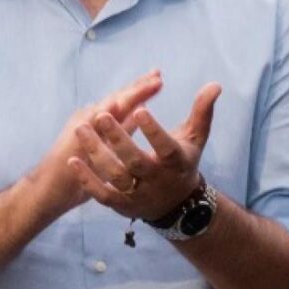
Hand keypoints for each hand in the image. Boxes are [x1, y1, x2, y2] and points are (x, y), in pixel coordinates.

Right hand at [22, 72, 164, 217]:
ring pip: (105, 107)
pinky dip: (100, 114)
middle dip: (138, 86)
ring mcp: (79, 128)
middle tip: (158, 73)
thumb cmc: (81, 169)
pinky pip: (86, 126)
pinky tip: (114, 105)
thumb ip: (124, 127)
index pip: (123, 101)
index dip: (141, 89)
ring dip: (126, 95)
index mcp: (101, 121)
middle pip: (117, 99)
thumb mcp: (110, 146)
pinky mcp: (71, 142)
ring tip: (146, 84)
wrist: (47, 189)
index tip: (159, 76)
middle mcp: (89, 119)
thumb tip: (141, 110)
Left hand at [66, 80, 220, 223]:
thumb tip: (214, 84)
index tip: (141, 108)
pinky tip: (74, 161)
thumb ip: (202, 111)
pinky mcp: (122, 204)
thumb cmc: (184, 161)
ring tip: (81, 129)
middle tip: (102, 115)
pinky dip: (87, 179)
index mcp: (177, 161)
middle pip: (135, 161)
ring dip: (97, 153)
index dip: (154, 130)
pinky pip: (102, 194)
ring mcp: (138, 193)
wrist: (177, 204)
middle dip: (118, 139)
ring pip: (115, 176)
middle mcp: (158, 179)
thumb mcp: (196, 137)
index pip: (166, 146)